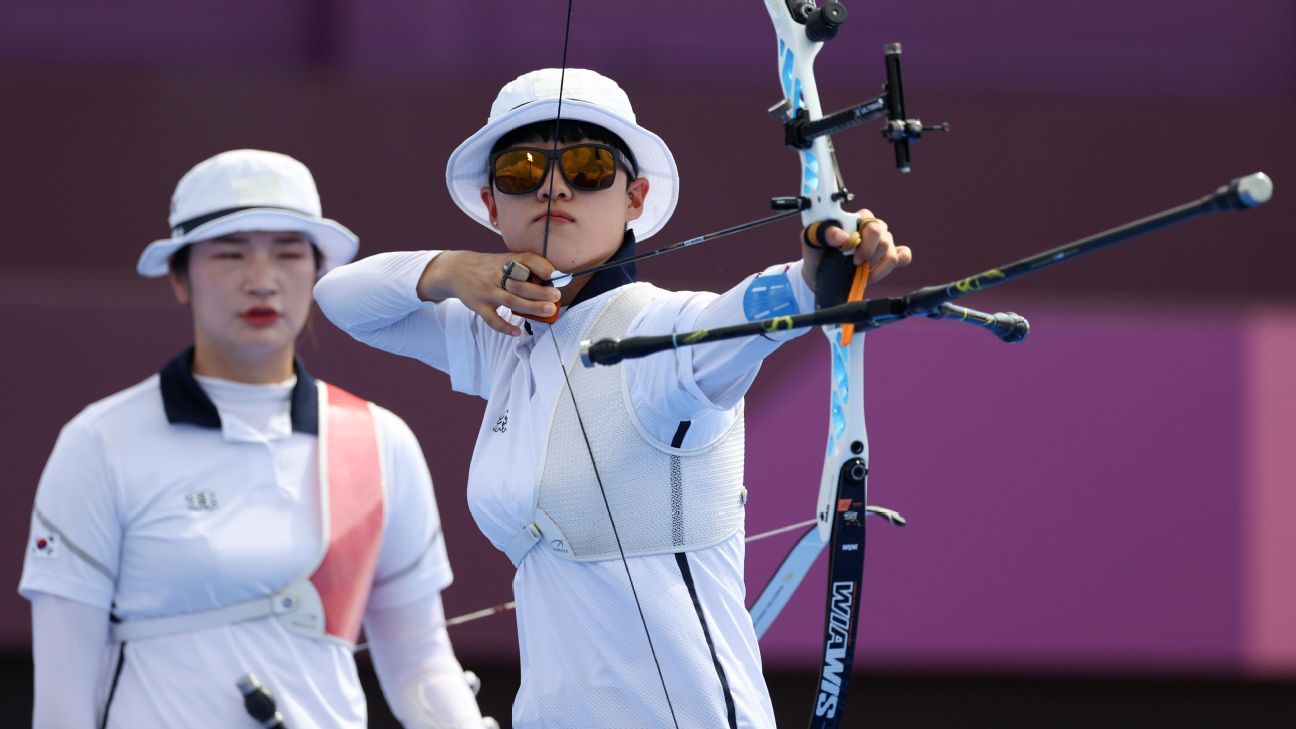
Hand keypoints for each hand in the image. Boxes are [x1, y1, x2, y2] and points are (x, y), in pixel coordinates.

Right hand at [417, 250, 561, 335]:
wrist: (455, 270)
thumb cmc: (488, 267)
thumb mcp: (505, 260)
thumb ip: (525, 266)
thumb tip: (552, 277)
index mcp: (505, 261)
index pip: (524, 259)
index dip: (539, 266)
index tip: (552, 273)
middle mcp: (496, 275)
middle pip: (520, 284)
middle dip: (540, 291)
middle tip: (556, 296)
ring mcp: (487, 291)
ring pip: (510, 300)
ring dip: (531, 306)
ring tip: (549, 310)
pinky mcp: (478, 306)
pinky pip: (492, 319)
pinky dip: (504, 326)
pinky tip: (517, 331)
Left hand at [800, 208, 912, 288]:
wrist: (821, 276)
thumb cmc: (817, 255)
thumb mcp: (811, 242)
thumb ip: (823, 233)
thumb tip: (842, 236)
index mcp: (855, 220)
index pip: (870, 222)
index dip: (864, 242)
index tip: (850, 255)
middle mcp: (871, 228)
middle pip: (884, 238)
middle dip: (869, 256)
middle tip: (854, 264)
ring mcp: (882, 242)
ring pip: (892, 253)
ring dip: (876, 268)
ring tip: (861, 272)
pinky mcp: (888, 257)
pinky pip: (904, 255)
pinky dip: (895, 263)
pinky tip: (879, 270)